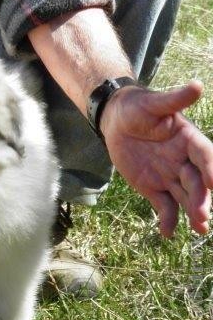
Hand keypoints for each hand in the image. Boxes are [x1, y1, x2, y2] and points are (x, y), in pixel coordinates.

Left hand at [100, 80, 212, 236]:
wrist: (117, 121)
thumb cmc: (138, 107)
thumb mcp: (153, 103)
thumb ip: (173, 100)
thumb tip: (197, 86)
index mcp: (189, 139)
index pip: (204, 155)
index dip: (211, 167)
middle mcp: (184, 161)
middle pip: (197, 182)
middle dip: (201, 198)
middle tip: (203, 215)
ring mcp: (170, 176)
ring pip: (185, 197)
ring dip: (193, 212)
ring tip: (200, 228)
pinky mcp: (154, 188)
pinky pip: (164, 206)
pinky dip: (167, 219)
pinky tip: (167, 232)